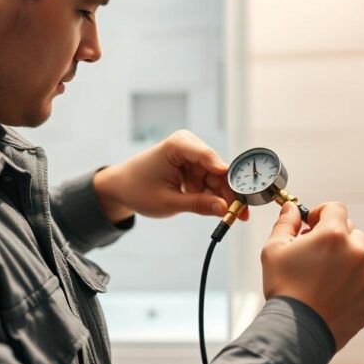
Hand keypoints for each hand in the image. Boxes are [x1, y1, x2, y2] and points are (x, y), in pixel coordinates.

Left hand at [92, 130, 247, 221]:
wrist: (122, 187)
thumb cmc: (138, 190)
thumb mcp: (168, 202)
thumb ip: (198, 204)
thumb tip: (224, 208)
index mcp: (178, 145)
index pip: (208, 157)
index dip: (226, 175)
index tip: (239, 192)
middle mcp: (188, 145)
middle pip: (217, 169)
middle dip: (229, 192)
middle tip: (241, 214)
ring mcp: (192, 156)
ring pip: (217, 177)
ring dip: (223, 196)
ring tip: (234, 217)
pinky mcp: (193, 166)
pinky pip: (210, 181)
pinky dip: (213, 195)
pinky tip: (220, 210)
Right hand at [260, 202, 363, 350]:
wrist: (297, 333)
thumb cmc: (283, 290)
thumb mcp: (274, 250)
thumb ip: (285, 223)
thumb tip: (292, 208)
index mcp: (334, 235)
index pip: (336, 208)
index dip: (322, 213)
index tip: (312, 225)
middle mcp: (356, 252)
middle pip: (351, 232)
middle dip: (335, 239)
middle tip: (316, 254)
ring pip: (363, 258)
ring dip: (348, 261)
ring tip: (327, 277)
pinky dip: (355, 284)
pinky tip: (335, 294)